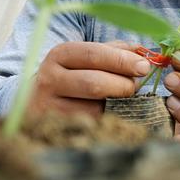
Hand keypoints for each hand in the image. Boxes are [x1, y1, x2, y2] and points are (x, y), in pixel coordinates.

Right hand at [27, 41, 150, 118]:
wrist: (35, 102)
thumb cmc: (71, 75)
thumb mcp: (85, 58)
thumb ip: (114, 51)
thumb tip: (143, 51)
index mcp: (60, 55)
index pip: (93, 54)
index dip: (122, 60)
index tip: (144, 66)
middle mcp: (50, 79)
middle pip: (94, 83)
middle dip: (122, 85)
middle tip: (136, 86)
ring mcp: (49, 107)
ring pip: (94, 109)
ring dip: (116, 105)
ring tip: (121, 100)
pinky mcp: (54, 129)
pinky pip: (90, 127)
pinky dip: (106, 120)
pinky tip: (110, 115)